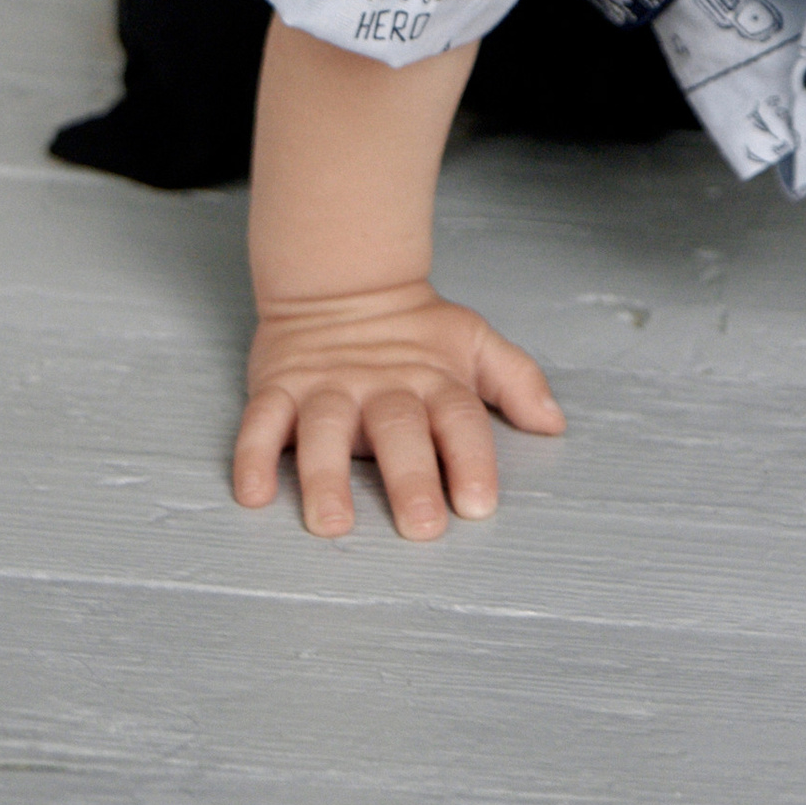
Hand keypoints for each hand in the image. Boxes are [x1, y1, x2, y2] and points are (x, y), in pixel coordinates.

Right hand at [233, 278, 562, 539]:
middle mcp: (381, 386)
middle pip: (398, 430)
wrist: (341, 278)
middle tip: (421, 526)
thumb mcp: (473, 341)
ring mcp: (327, 388)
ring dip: (326, 477)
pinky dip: (252, 456)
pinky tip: (254, 493)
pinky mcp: (279, 389)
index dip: (472, 459)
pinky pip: (261, 422)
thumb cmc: (412, 328)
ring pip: (325, 431)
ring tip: (331, 524)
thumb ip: (516, 380)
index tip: (479, 504)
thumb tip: (554, 422)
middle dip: (410, 478)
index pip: (460, 419)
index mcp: (432, 379)